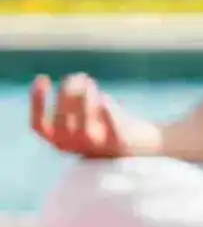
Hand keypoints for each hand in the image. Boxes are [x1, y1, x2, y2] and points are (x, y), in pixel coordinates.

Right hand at [29, 74, 162, 159]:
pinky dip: (108, 118)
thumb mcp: (88, 107)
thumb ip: (79, 94)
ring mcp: (96, 148)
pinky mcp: (119, 144)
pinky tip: (104, 100)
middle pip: (61, 124)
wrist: (141, 143)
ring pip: (83, 132)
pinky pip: (113, 134)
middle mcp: (73, 147)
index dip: (37, 102)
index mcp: (59, 140)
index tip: (41, 78)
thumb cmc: (108, 122)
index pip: (38, 125)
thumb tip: (76, 79)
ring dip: (83, 106)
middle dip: (65, 97)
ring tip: (87, 83)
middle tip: (76, 77)